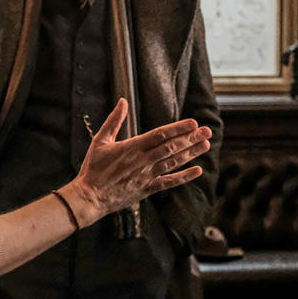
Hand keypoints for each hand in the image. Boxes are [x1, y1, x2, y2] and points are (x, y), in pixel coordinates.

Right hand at [64, 99, 211, 225]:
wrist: (90, 197)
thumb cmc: (93, 168)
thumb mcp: (100, 141)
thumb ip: (114, 120)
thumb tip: (122, 101)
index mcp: (132, 147)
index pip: (160, 135)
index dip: (178, 128)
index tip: (193, 123)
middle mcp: (143, 161)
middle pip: (171, 147)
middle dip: (191, 138)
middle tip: (207, 131)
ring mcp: (147, 176)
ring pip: (174, 162)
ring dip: (191, 153)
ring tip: (206, 144)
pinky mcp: (148, 189)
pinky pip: (169, 182)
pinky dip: (184, 177)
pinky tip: (197, 170)